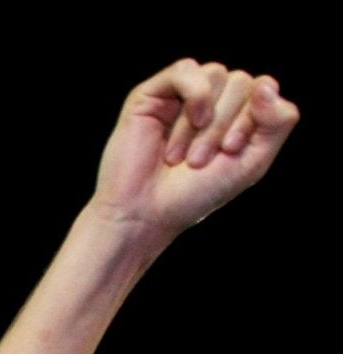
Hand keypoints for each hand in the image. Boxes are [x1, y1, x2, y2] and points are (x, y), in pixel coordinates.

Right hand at [92, 60, 297, 238]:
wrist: (144, 213)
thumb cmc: (195, 194)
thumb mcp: (253, 162)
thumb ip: (278, 122)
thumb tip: (266, 84)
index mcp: (236, 113)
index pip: (263, 89)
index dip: (253, 118)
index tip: (229, 152)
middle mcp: (211, 99)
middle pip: (241, 81)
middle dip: (224, 124)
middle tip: (198, 161)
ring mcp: (180, 94)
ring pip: (216, 74)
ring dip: (204, 120)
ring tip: (182, 153)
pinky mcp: (152, 93)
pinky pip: (187, 69)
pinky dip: (194, 94)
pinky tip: (187, 120)